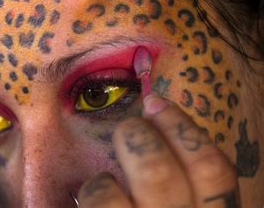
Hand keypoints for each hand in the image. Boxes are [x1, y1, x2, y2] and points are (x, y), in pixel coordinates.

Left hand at [78, 93, 238, 207]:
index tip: (156, 102)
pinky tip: (86, 206)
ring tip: (101, 189)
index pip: (213, 171)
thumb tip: (160, 135)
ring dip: (101, 183)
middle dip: (136, 139)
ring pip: (107, 196)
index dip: (182, 127)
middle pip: (157, 172)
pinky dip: (89, 199)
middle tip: (128, 132)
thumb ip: (185, 192)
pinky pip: (93, 205)